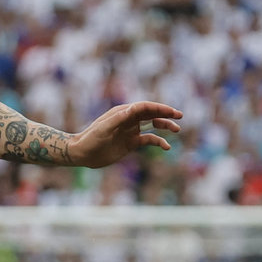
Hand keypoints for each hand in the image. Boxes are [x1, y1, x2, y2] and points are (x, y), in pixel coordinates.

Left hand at [65, 101, 183, 169]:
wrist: (82, 154)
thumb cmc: (90, 139)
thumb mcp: (103, 129)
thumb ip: (118, 119)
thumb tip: (133, 109)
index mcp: (123, 112)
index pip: (145, 107)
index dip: (159, 108)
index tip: (172, 112)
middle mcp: (129, 119)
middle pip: (151, 113)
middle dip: (166, 113)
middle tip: (179, 116)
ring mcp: (130, 131)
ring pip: (152, 126)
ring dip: (165, 126)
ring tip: (176, 129)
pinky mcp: (130, 143)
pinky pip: (148, 140)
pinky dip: (158, 142)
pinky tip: (166, 146)